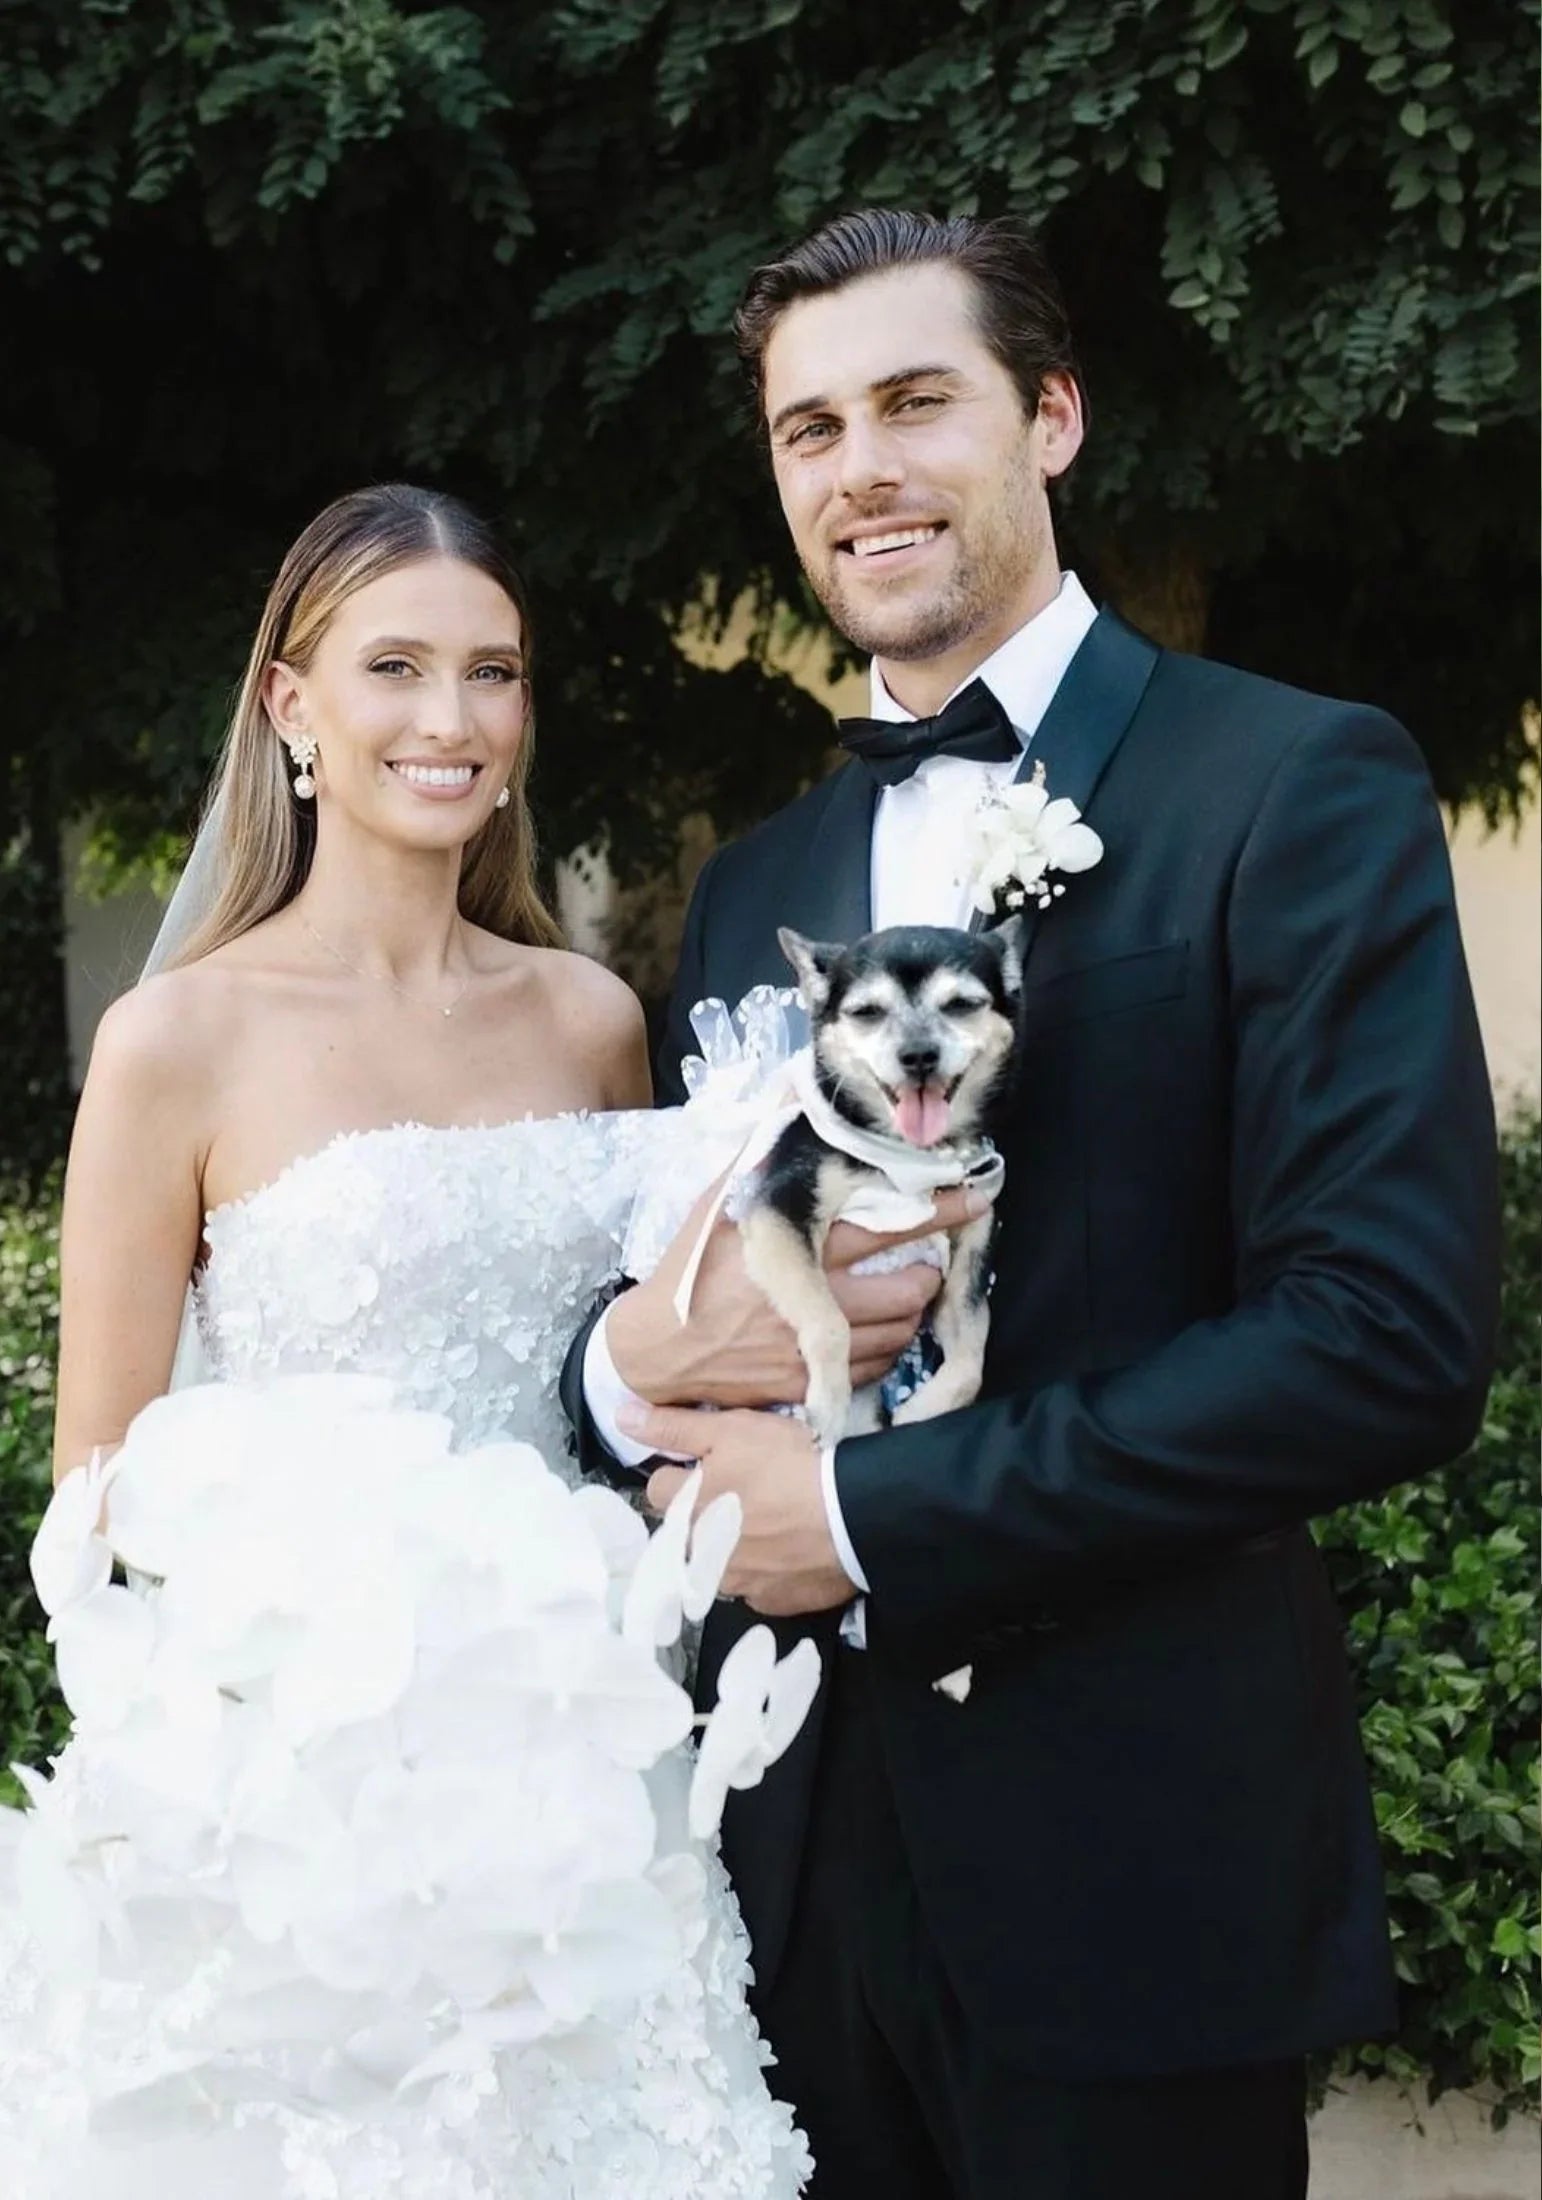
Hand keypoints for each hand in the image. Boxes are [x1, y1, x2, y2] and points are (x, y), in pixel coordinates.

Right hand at [608, 1177, 993, 1410]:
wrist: (653, 1351)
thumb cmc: (686, 1270)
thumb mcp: (714, 1204)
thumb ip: (758, 1155)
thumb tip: (788, 1095)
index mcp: (794, 1246)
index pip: (884, 1223)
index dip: (937, 1211)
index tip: (973, 1198)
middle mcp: (810, 1297)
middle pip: (905, 1288)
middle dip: (927, 1273)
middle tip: (927, 1263)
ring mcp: (811, 1347)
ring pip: (897, 1333)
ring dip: (909, 1314)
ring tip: (903, 1298)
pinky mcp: (808, 1385)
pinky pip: (873, 1370)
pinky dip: (884, 1351)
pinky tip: (874, 1335)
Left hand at [625, 1403, 856, 1617]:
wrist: (849, 1517)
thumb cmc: (785, 1466)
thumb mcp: (729, 1431)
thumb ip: (672, 1427)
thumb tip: (621, 1417)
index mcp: (686, 1509)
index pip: (658, 1490)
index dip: (680, 1474)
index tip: (706, 1467)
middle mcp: (700, 1553)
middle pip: (682, 1532)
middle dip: (698, 1516)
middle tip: (737, 1495)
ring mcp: (735, 1583)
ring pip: (715, 1565)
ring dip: (727, 1549)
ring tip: (763, 1526)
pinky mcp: (769, 1602)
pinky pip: (756, 1587)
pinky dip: (764, 1572)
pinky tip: (786, 1553)